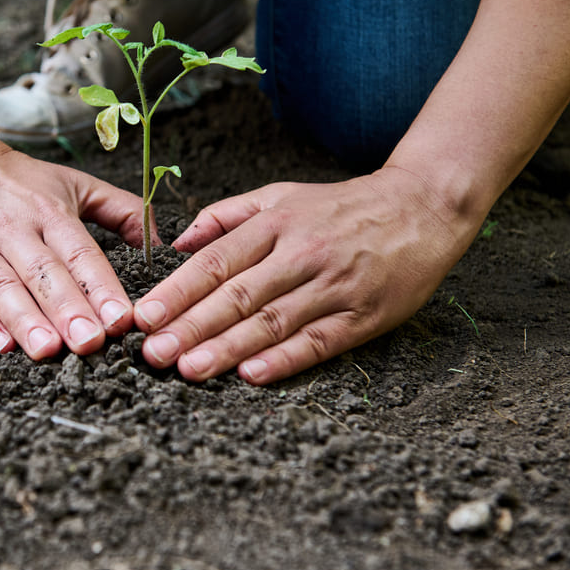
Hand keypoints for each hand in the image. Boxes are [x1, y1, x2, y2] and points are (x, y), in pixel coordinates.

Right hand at [0, 132, 147, 358]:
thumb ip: (121, 210)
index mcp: (49, 211)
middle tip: (90, 343)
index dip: (101, 287)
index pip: (80, 253)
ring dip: (26, 320)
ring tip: (48, 350)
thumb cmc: (14, 180)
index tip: (122, 319)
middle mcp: (12, 228)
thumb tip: (162, 242)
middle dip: (68, 309)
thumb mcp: (71, 183)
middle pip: (43, 273)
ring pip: (3, 287)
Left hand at [133, 166, 478, 383]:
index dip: (179, 291)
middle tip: (154, 353)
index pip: (217, 262)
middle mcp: (301, 254)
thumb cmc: (342, 206)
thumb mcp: (281, 194)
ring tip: (190, 369)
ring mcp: (333, 286)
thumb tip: (176, 243)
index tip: (146, 316)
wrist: (423, 207)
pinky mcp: (363, 315)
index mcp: (276, 224)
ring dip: (228, 348)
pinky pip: (318, 341)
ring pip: (272, 323)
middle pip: (238, 296)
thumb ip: (226, 216)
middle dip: (191, 326)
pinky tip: (252, 375)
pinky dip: (285, 359)